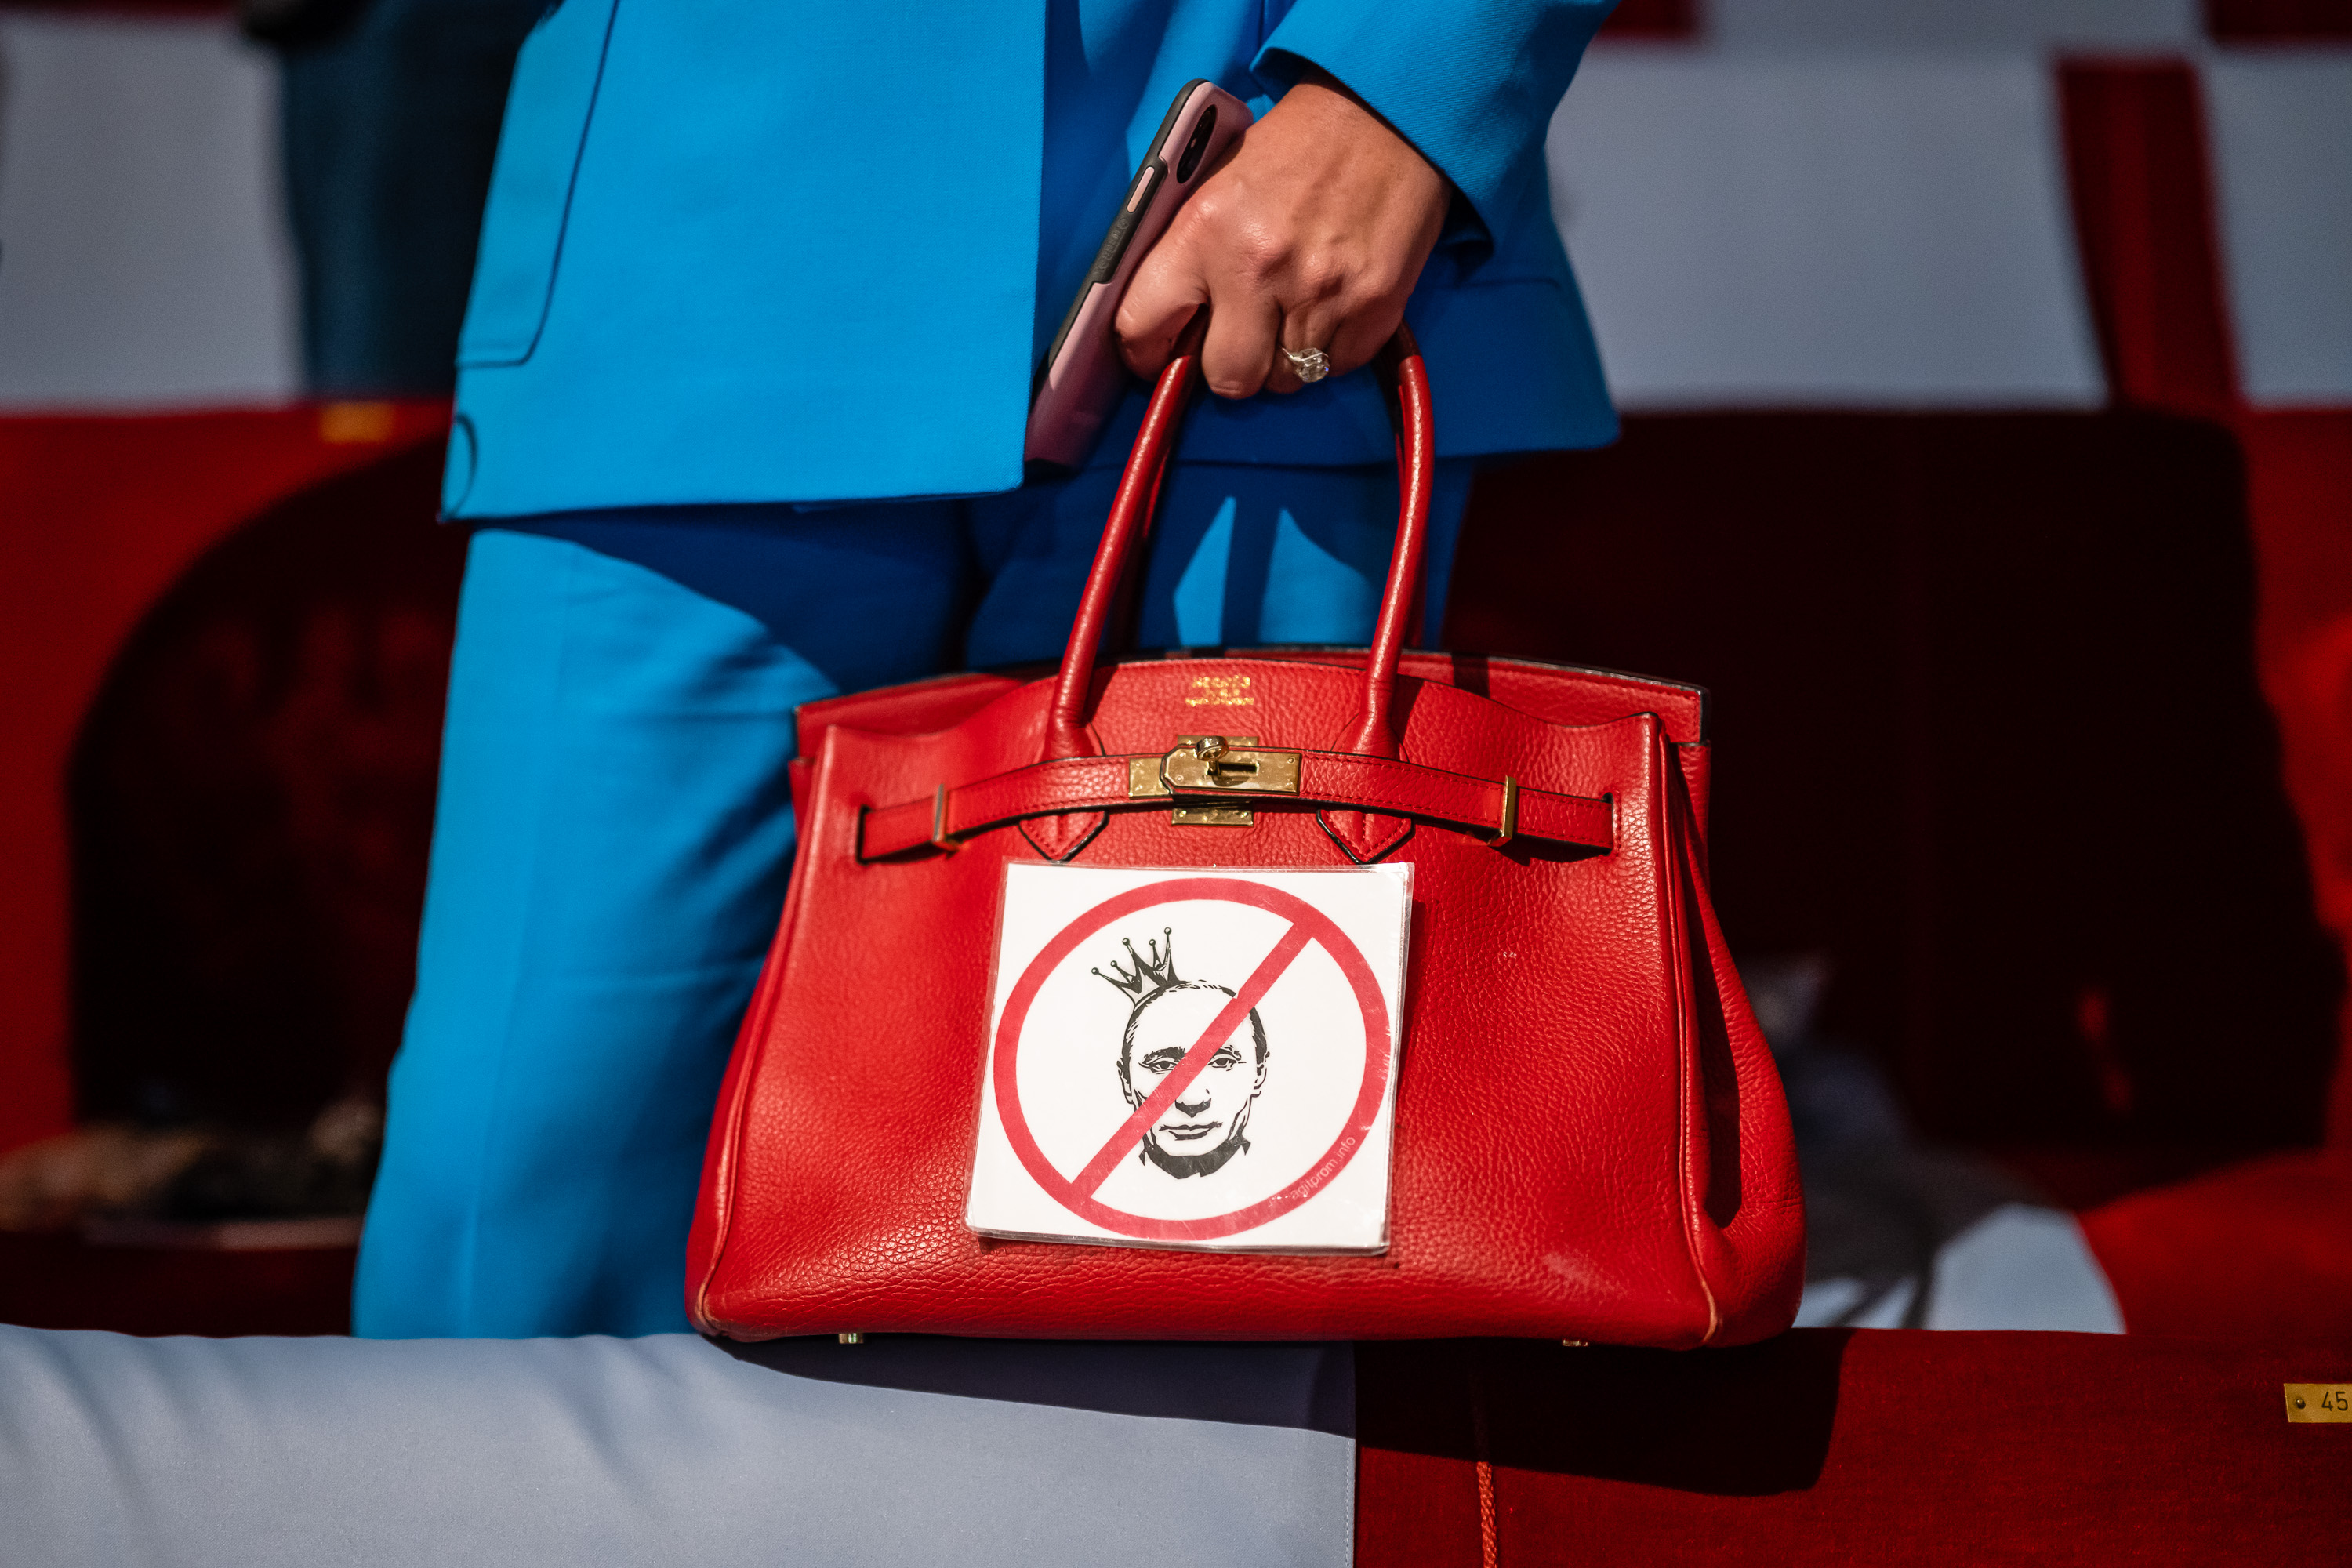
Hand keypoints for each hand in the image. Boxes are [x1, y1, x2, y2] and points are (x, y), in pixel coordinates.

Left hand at [1116, 67, 1449, 398]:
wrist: (1384, 116)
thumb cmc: (1295, 149)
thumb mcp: (1218, 184)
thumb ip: (1189, 256)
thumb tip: (1172, 327)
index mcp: (1204, 230)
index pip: (1142, 327)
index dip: (1147, 353)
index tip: (1161, 355)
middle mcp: (1258, 267)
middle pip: (1227, 378)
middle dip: (1231, 366)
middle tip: (1242, 335)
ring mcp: (1320, 293)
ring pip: (1286, 380)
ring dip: (1285, 357)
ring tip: (1296, 307)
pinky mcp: (1374, 308)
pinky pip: (1337, 366)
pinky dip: (1332, 348)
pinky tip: (1333, 302)